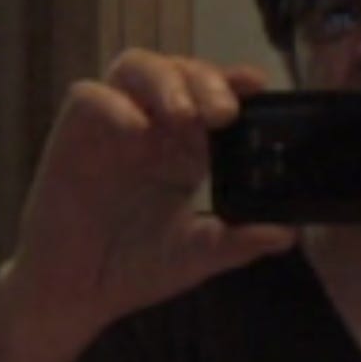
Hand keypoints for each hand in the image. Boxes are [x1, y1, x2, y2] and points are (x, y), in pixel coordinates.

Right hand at [4, 49, 296, 337]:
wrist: (76, 294)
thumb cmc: (133, 269)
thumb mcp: (194, 257)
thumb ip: (236, 243)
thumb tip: (288, 235)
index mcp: (184, 150)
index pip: (211, 96)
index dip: (233, 82)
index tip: (257, 83)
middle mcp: (150, 129)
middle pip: (178, 70)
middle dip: (204, 80)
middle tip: (223, 112)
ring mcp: (110, 128)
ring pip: (134, 67)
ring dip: (164, 80)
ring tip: (183, 114)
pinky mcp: (72, 136)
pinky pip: (88, 97)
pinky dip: (114, 105)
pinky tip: (137, 132)